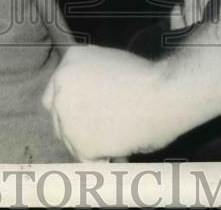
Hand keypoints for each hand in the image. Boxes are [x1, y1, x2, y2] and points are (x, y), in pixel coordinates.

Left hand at [43, 45, 167, 160]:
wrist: (163, 94)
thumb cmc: (148, 78)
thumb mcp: (110, 62)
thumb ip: (91, 79)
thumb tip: (89, 105)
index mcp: (70, 60)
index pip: (57, 90)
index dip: (72, 105)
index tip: (87, 114)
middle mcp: (61, 86)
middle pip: (58, 115)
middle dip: (75, 125)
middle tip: (100, 131)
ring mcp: (66, 115)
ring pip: (70, 139)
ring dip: (89, 142)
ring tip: (117, 140)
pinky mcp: (79, 142)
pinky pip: (85, 158)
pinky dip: (99, 160)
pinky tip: (116, 154)